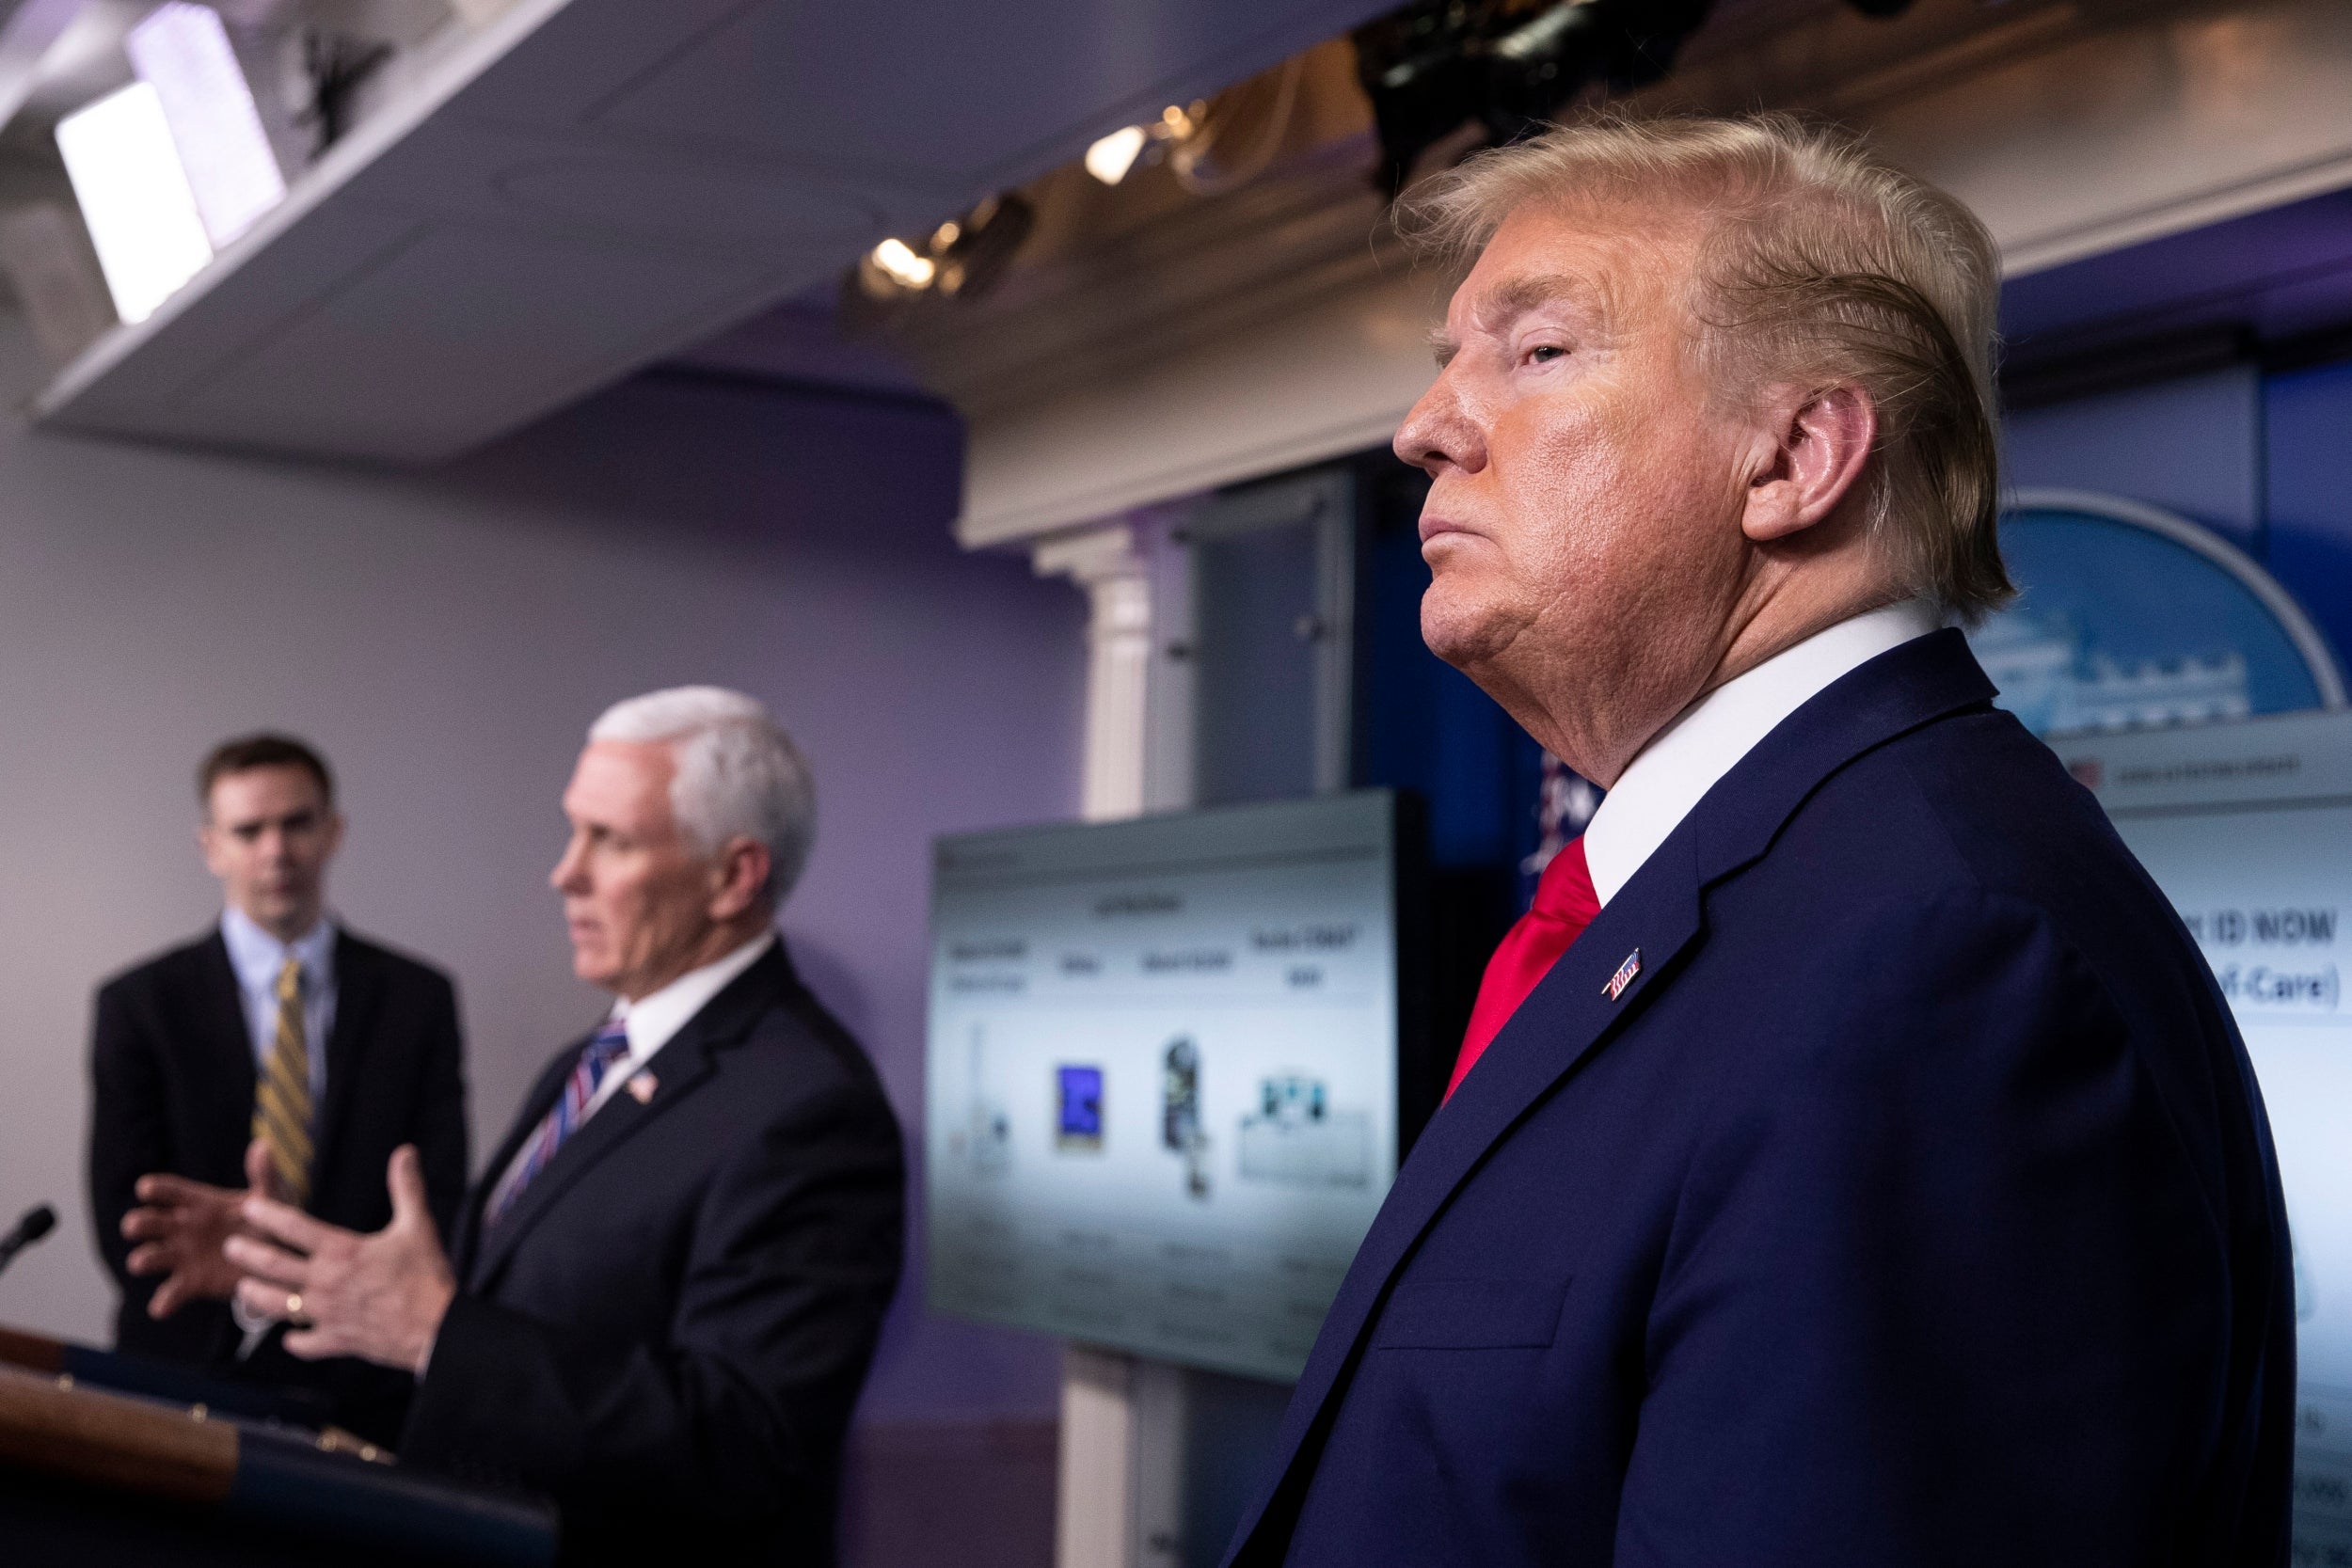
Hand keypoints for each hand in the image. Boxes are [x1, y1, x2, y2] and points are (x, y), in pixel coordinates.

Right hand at [121, 1140, 277, 1317]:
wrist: (281, 1256)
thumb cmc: (271, 1218)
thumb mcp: (272, 1196)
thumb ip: (264, 1174)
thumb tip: (261, 1146)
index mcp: (200, 1203)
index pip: (172, 1192)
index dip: (157, 1189)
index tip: (146, 1188)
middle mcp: (184, 1228)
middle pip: (151, 1223)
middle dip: (140, 1223)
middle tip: (135, 1225)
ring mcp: (184, 1256)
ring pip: (153, 1256)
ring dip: (143, 1258)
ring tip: (139, 1262)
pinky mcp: (192, 1282)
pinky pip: (173, 1293)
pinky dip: (164, 1301)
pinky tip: (160, 1308)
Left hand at [226, 1145, 455, 1374]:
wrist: (435, 1328)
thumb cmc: (426, 1275)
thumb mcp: (417, 1226)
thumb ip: (406, 1188)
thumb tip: (405, 1152)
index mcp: (342, 1251)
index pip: (294, 1227)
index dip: (268, 1215)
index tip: (250, 1207)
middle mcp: (325, 1282)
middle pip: (273, 1266)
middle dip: (247, 1255)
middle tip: (230, 1246)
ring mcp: (327, 1314)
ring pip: (277, 1306)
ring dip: (257, 1297)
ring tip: (242, 1290)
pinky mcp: (336, 1340)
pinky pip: (306, 1343)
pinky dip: (296, 1341)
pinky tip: (290, 1339)